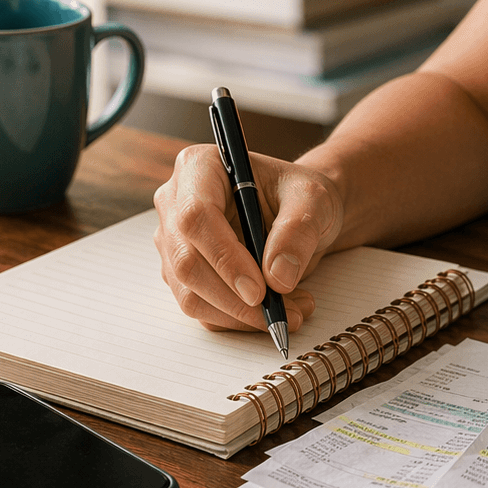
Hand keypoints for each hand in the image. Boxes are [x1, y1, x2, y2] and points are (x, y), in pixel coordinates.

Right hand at [152, 144, 341, 331]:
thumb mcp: (313, 201)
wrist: (299, 212)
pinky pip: (202, 308)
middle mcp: (176, 203)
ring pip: (190, 293)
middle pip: (187, 262)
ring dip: (241, 315)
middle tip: (281, 313)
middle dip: (235, 298)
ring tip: (292, 311)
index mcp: (199, 167)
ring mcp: (174, 241)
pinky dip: (239, 320)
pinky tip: (277, 311)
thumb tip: (277, 278)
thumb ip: (298, 232)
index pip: (195, 217)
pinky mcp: (183, 274)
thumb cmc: (300, 196)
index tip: (259, 290)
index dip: (224, 258)